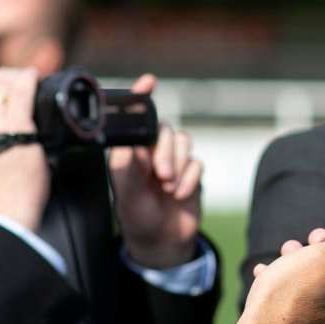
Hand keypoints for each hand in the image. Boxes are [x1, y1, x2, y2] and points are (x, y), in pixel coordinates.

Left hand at [109, 74, 202, 267]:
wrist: (162, 241)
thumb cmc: (137, 216)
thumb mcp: (127, 193)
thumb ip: (130, 167)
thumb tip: (136, 143)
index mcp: (130, 151)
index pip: (136, 118)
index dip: (142, 97)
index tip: (149, 82)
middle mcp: (151, 150)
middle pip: (165, 130)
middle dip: (166, 152)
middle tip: (161, 176)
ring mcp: (173, 160)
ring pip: (183, 142)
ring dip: (178, 166)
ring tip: (169, 188)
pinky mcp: (190, 171)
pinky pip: (197, 162)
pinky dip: (190, 179)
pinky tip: (179, 195)